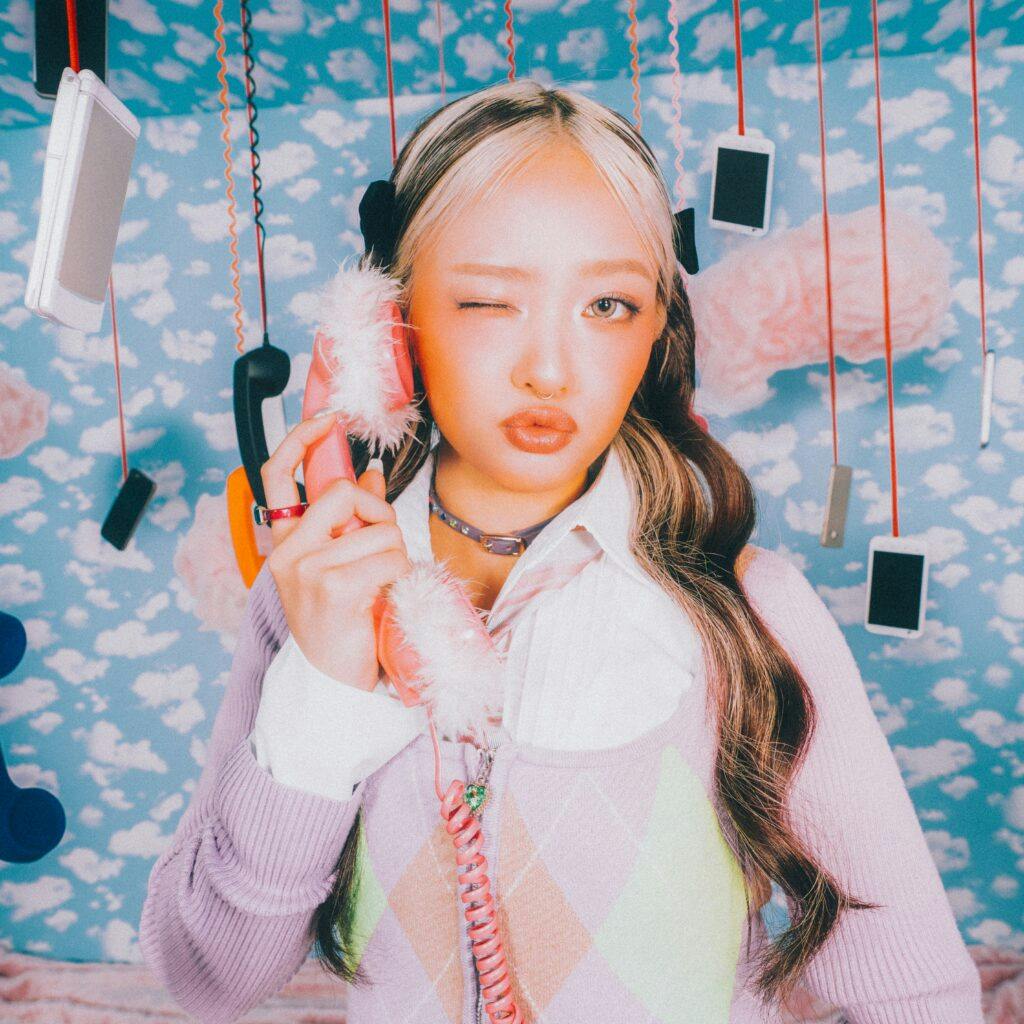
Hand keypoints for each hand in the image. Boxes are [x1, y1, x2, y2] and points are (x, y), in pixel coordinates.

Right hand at [261, 416, 410, 689]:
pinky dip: (400, 572)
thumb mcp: (340, 564)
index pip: (276, 476)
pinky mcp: (333, 587)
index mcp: (284, 542)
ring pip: (378, 528)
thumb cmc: (341, 622)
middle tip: (381, 545)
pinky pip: (389, 556)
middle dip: (377, 511)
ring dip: (394, 552)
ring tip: (381, 583)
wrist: (332, 681)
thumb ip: (352, 519)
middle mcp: (287, 552)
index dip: (300, 440)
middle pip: (344, 492)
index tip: (327, 420)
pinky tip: (386, 595)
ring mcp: (306, 569)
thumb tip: (371, 472)